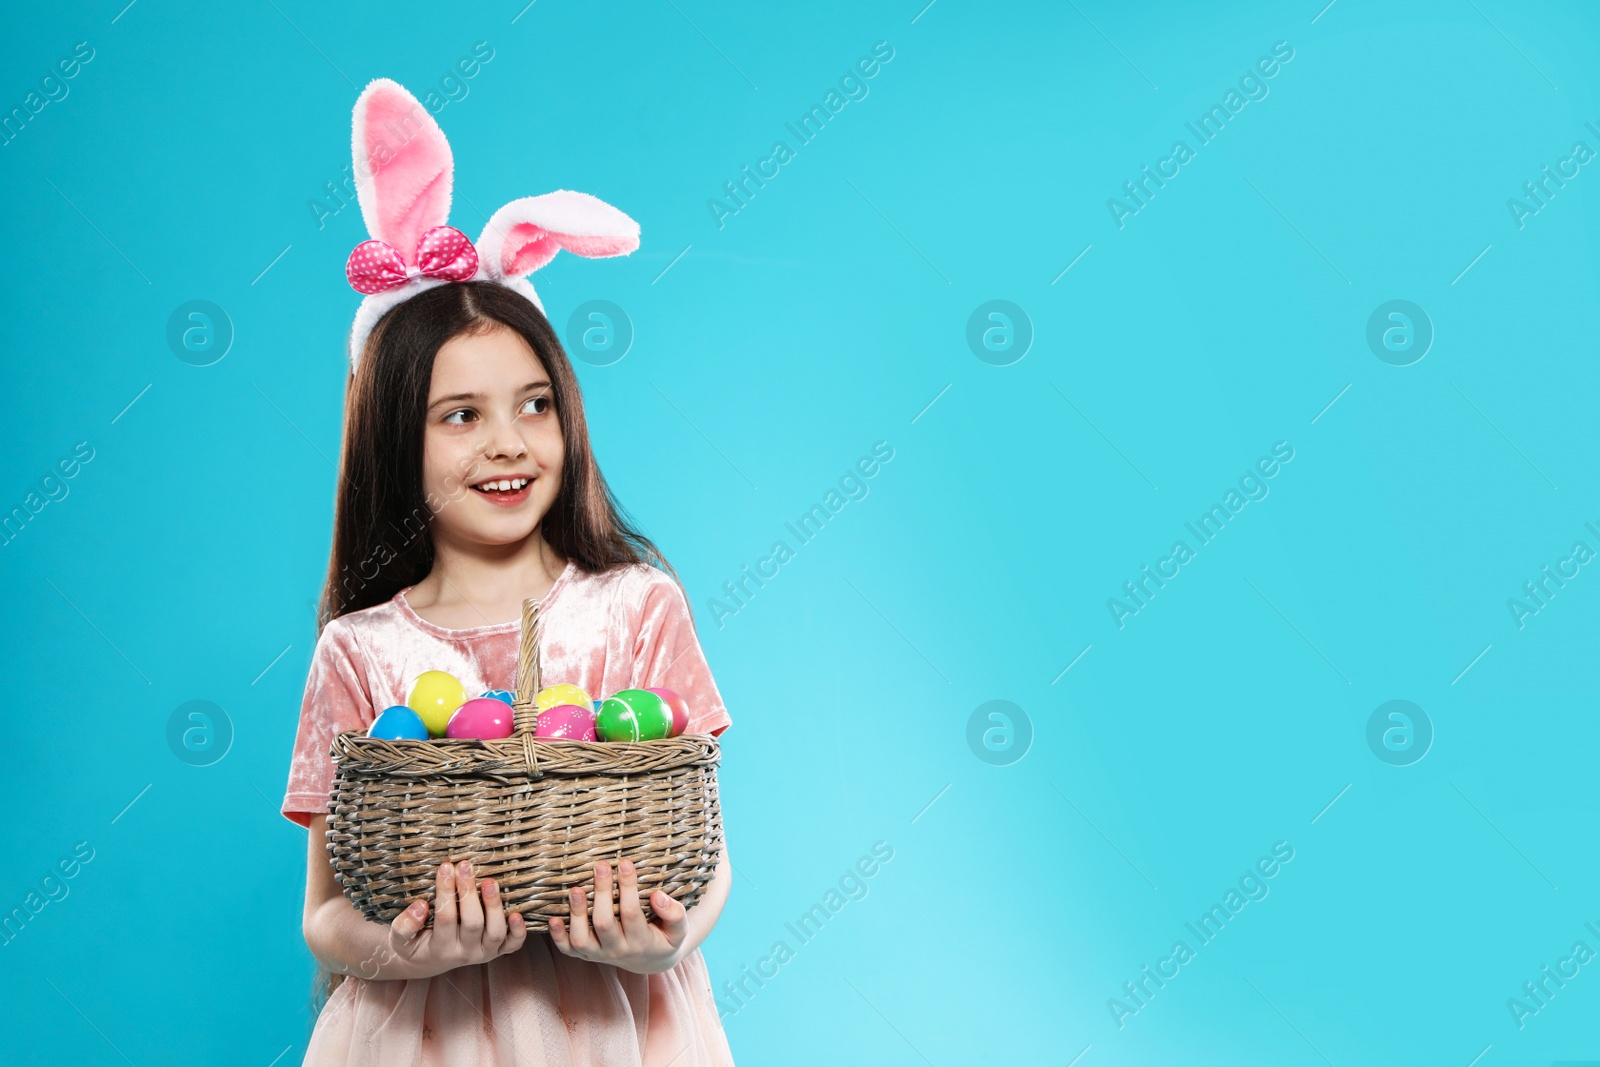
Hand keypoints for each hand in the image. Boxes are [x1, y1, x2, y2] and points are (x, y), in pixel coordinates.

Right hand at [383, 860, 528, 979]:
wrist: (428, 961)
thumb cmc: (414, 943)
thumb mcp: (399, 940)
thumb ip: (404, 926)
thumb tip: (420, 906)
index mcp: (440, 949)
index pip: (445, 918)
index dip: (446, 892)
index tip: (445, 867)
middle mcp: (465, 953)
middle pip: (472, 923)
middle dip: (469, 892)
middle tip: (465, 866)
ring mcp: (484, 953)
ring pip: (495, 932)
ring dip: (494, 906)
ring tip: (489, 881)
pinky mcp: (499, 951)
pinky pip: (513, 945)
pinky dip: (518, 931)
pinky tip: (517, 913)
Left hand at [548, 859, 688, 973]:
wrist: (651, 960)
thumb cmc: (665, 937)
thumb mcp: (679, 930)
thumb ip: (675, 914)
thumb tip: (657, 895)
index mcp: (641, 942)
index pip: (631, 913)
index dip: (628, 887)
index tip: (625, 862)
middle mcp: (617, 951)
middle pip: (604, 923)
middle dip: (601, 892)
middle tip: (600, 865)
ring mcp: (599, 954)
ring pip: (582, 939)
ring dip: (576, 914)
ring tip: (575, 889)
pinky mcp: (585, 955)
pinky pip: (568, 950)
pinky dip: (558, 936)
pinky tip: (553, 918)